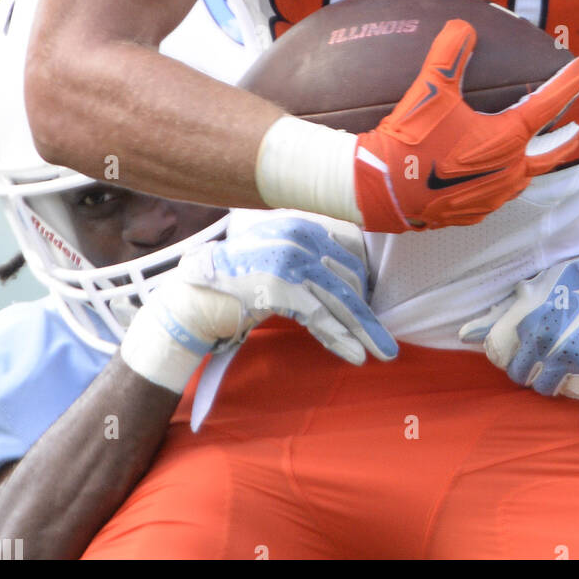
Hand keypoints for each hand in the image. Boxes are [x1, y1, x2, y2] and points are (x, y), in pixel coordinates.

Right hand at [122, 213, 395, 391]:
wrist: (193, 295)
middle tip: (383, 336)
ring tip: (384, 351)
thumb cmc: (236, 278)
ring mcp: (291, 260)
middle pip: (351, 275)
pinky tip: (357, 355)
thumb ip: (306, 254)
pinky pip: (320, 317)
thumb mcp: (274, 252)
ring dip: (365, 330)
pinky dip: (341, 338)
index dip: (364, 276)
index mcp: (300, 223)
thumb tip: (348, 276)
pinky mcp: (282, 288)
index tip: (372, 302)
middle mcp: (299, 236)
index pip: (350, 245)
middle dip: (367, 310)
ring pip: (341, 299)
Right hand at [353, 20, 578, 232]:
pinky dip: (501, 179)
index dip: (572, 81)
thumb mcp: (430, 91)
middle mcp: (508, 170)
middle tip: (577, 129)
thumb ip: (450, 55)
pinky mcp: (473, 212)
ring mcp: (493, 196)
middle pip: (551, 154)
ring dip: (533, 161)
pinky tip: (489, 174)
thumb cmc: (411, 141)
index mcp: (507, 138)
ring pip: (524, 176)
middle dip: (567, 140)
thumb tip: (463, 27)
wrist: (382, 190)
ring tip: (532, 151)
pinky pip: (497, 194)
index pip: (551, 103)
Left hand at [459, 252, 578, 440]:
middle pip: (517, 373)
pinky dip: (575, 382)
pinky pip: (571, 392)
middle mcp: (545, 337)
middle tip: (544, 349)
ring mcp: (570, 355)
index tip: (518, 344)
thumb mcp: (538, 286)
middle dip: (527, 364)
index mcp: (526, 313)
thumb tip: (464, 334)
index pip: (495, 350)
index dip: (504, 350)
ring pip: (543, 388)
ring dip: (550, 376)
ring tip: (565, 353)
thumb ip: (501, 312)